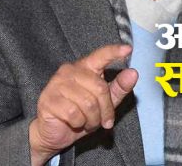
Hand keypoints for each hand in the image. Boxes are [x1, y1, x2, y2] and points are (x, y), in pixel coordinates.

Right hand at [29, 44, 137, 164]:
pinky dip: (79, 123)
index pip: (100, 56)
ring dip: (92, 119)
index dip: (114, 52)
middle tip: (103, 121)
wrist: (54, 132)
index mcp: (84, 67)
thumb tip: (133, 73)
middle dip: (106, 110)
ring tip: (87, 122)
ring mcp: (57, 84)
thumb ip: (119, 87)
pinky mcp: (48, 99)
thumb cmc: (80, 114)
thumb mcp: (104, 103)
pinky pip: (73, 113)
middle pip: (100, 88)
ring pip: (88, 103)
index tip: (128, 49)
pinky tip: (74, 123)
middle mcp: (69, 71)